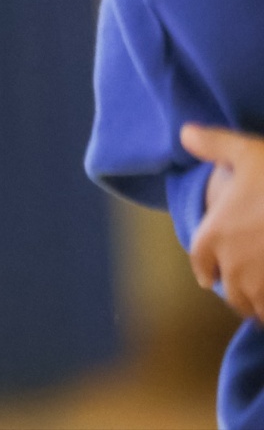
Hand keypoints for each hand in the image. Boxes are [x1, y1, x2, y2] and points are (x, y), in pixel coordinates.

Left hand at [180, 123, 263, 319]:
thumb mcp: (246, 151)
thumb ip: (214, 144)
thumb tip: (185, 133)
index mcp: (214, 234)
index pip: (201, 260)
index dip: (206, 266)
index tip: (209, 277)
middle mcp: (233, 265)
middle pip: (231, 291)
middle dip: (237, 291)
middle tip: (247, 293)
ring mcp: (263, 285)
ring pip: (256, 306)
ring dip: (260, 306)